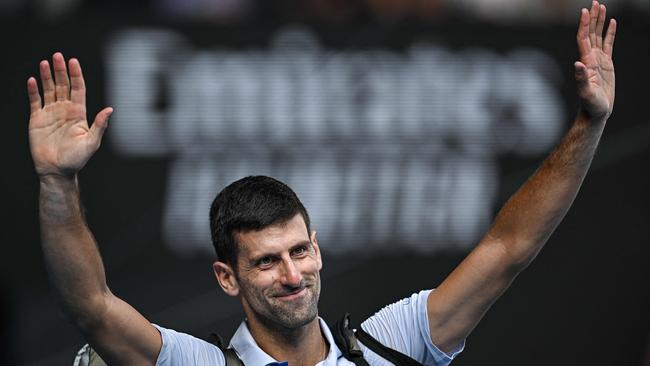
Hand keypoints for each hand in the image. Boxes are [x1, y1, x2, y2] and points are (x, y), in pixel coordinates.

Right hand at [28, 52, 112, 177]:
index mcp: (79, 113)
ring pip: (49, 90)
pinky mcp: (37, 119)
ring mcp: (50, 113)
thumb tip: (111, 109)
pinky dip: (33, 91)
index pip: (78, 89)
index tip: (73, 61)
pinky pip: (35, 101)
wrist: (57, 170)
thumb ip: (100, 125)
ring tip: (45, 62)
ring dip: (46, 76)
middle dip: (61, 70)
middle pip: (63, 85)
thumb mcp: (92, 142)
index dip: (76, 75)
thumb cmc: (77, 159)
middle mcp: (65, 110)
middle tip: (58, 56)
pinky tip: (32, 80)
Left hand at [575, 1, 616, 120]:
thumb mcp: (585, 93)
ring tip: (602, 6)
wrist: (595, 112)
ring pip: (599, 36)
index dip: (584, 25)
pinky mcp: (606, 64)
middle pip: (591, 33)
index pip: (584, 38)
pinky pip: (608, 44)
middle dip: (592, 18)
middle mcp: (590, 58)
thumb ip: (580, 79)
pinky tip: (612, 23)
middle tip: (595, 2)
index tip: (585, 11)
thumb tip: (577, 64)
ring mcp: (598, 60)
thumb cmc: (590, 105)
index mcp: (586, 62)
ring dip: (600, 21)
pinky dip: (610, 32)